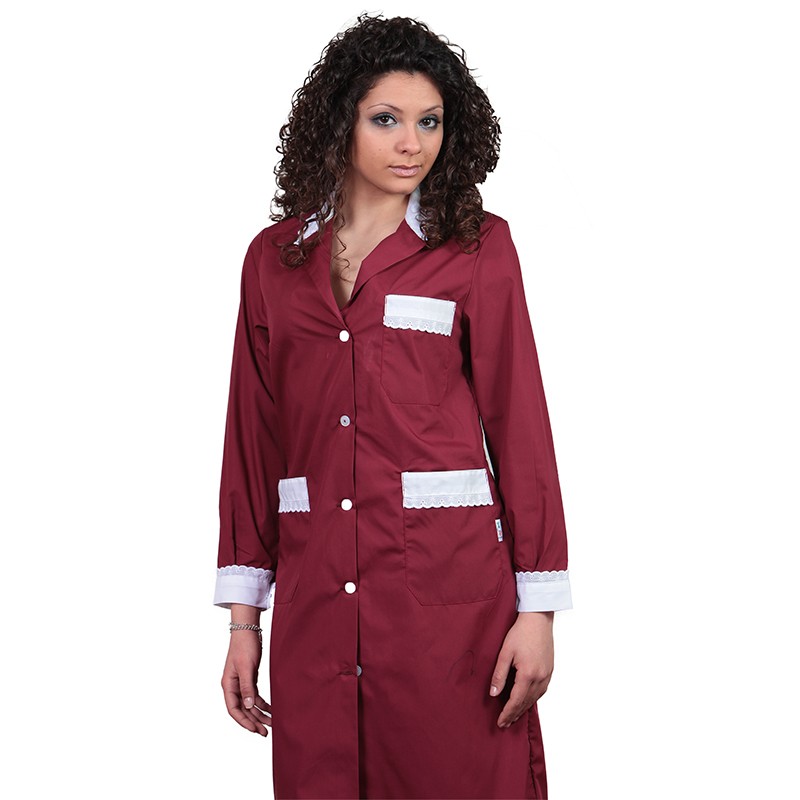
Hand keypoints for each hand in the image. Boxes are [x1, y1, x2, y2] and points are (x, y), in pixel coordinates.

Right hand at [221, 630, 271, 736]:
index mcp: (228, 685)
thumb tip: (247, 706)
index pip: (234, 709)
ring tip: (271, 724)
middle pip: (242, 710)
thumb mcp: (246, 667)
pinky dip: (262, 703)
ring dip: (259, 714)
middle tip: (265, 732)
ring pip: (249, 704)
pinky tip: (271, 709)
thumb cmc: (245, 646)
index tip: (255, 730)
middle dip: (253, 722)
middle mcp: (233, 686)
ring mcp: (241, 683)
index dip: (243, 721)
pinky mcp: (249, 678)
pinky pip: (255, 696)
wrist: (248, 630)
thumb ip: (247, 687)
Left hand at [489, 611, 553, 727]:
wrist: (538, 619)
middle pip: (526, 703)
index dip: (507, 713)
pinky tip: (527, 700)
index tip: (500, 722)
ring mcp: (547, 675)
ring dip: (524, 709)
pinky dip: (532, 699)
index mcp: (528, 675)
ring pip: (535, 699)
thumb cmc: (520, 633)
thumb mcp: (505, 652)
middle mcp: (540, 678)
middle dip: (514, 714)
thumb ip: (499, 674)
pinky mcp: (550, 670)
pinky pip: (541, 691)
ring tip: (514, 716)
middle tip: (505, 724)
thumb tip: (494, 694)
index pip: (516, 701)